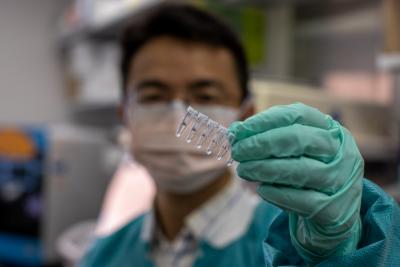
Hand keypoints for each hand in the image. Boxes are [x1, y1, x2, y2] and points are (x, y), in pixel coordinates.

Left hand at [229, 103, 363, 263]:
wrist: (335, 214)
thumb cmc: (309, 175)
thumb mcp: (297, 153)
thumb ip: (270, 139)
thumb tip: (236, 131)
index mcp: (331, 130)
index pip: (297, 115)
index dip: (265, 120)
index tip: (239, 130)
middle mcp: (341, 152)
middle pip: (298, 139)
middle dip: (261, 144)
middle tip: (238, 152)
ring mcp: (341, 180)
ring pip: (299, 170)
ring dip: (264, 169)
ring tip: (243, 170)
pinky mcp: (335, 209)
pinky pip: (302, 199)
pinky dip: (278, 193)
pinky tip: (262, 190)